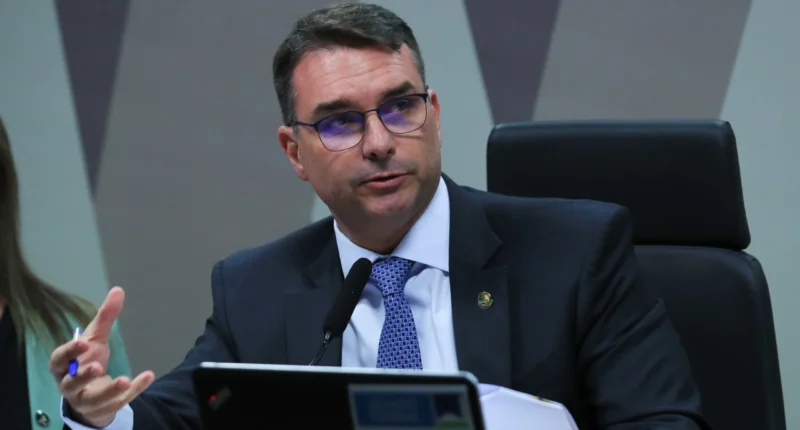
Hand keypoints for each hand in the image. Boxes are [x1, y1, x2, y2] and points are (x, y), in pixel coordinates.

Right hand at [49, 287, 154, 427]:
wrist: (91, 392)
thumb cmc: (87, 361)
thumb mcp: (95, 339)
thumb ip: (105, 317)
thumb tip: (118, 290)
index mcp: (62, 367)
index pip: (58, 360)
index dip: (69, 352)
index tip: (84, 342)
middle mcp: (69, 386)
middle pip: (71, 384)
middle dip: (83, 376)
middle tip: (97, 367)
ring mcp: (85, 401)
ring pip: (93, 399)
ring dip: (109, 391)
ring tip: (124, 380)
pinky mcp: (102, 410)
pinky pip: (118, 403)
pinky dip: (134, 390)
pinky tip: (147, 376)